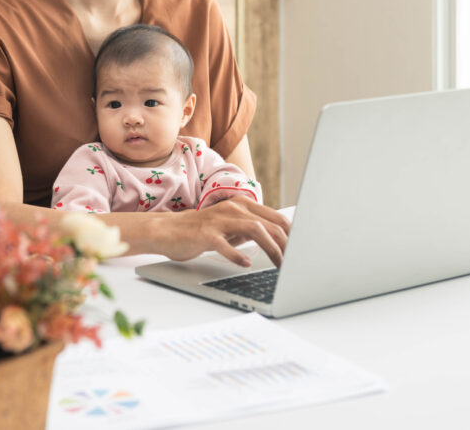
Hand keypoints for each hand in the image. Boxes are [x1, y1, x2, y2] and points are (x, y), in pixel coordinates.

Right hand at [161, 198, 289, 267]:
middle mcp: (233, 208)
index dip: (292, 234)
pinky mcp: (205, 234)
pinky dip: (236, 255)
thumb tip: (278, 241)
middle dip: (286, 245)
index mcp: (242, 205)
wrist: (167, 231)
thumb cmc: (201, 232)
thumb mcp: (230, 228)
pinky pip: (224, 244)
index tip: (301, 251)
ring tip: (279, 265)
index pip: (276, 217)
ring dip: (271, 248)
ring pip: (254, 229)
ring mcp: (219, 220)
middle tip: (295, 263)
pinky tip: (244, 264)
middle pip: (269, 224)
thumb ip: (250, 230)